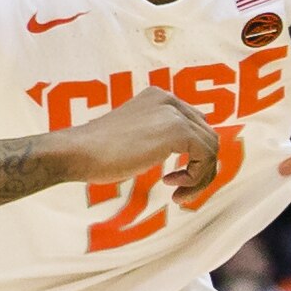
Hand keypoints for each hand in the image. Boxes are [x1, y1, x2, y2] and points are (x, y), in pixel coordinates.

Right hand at [57, 91, 222, 195]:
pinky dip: (197, 177)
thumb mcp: (136, 138)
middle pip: (207, 136)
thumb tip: (192, 158)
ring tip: (177, 192)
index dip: (193, 157)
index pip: (195, 126)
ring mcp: (174, 112)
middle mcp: (170, 100)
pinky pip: (206, 156)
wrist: (79, 152)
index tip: (172, 179)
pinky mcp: (177, 130)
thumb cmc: (99, 153)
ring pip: (211, 147)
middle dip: (201, 168)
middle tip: (179, 190)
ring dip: (200, 176)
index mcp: (159, 98)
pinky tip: (174, 186)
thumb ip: (161, 138)